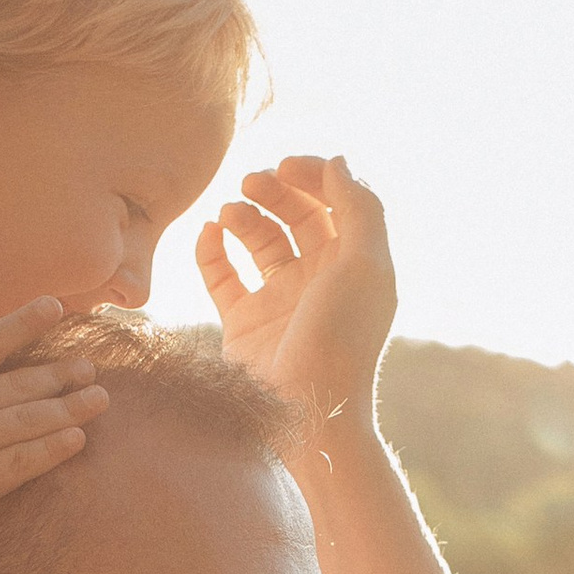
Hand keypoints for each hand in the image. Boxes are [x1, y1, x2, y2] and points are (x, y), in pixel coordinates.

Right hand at [0, 300, 105, 548]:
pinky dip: (52, 449)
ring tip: (99, 399)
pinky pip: (23, 464)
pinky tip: (76, 439)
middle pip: (22, 384)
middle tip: (91, 366)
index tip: (56, 307)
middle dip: (61, 373)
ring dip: (70, 408)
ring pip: (31, 420)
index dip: (25, 322)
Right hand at [195, 157, 397, 424]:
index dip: (313, 175)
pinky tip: (208, 233)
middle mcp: (319, 278)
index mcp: (354, 263)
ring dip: (244, 216)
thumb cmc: (342, 338)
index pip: (335, 201)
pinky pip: (223, 276)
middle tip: (252, 181)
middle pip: (296, 215)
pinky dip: (212, 250)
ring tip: (230, 211)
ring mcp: (280, 300)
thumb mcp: (365, 266)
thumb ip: (359, 207)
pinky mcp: (244, 323)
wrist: (307, 411)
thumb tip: (339, 162)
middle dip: (275, 191)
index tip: (286, 165)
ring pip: (260, 240)